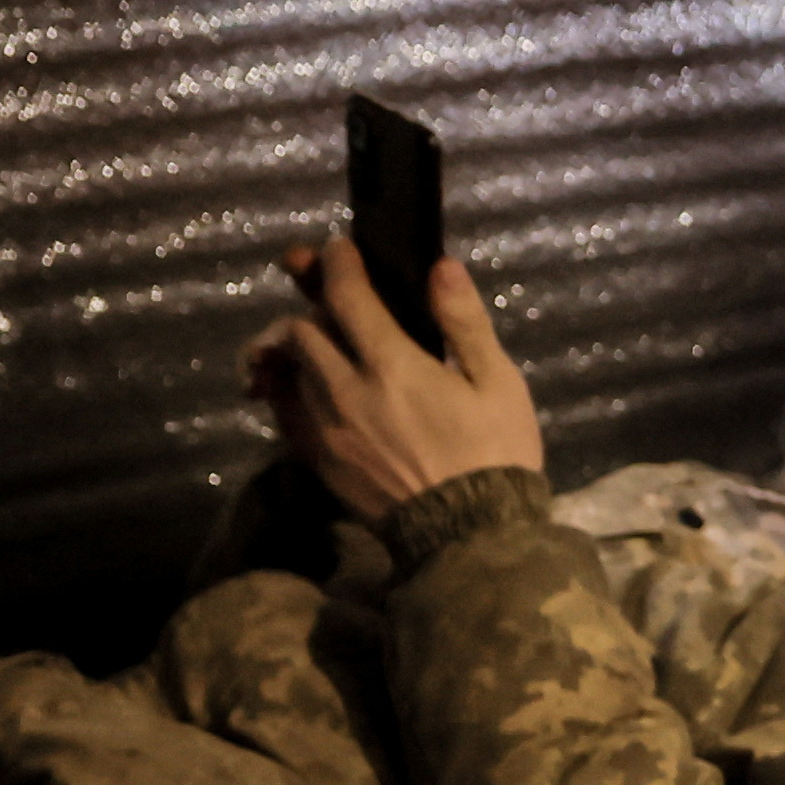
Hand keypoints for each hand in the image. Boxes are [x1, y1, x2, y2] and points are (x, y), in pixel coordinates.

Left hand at [239, 237, 541, 522]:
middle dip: (316, 306)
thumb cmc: (496, 454)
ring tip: (325, 344)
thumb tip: (440, 267)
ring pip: (290, 368)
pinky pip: (285, 411)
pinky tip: (308, 387)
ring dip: (302, 348)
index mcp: (393, 365)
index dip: (338, 263)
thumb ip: (464, 323)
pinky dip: (290, 389)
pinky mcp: (318, 460)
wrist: (471, 536)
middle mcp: (346, 390)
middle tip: (335, 300)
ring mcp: (325, 428)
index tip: (339, 248)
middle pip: (302, 329)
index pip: (346, 295)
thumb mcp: (499, 384)